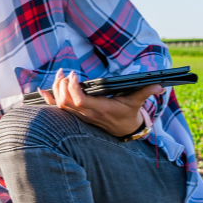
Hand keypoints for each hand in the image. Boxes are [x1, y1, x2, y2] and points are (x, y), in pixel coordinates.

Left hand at [40, 69, 163, 137]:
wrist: (124, 131)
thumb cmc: (129, 114)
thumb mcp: (137, 102)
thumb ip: (145, 92)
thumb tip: (159, 85)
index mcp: (100, 109)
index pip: (80, 100)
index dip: (73, 88)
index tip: (75, 74)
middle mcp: (87, 114)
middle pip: (66, 102)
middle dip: (62, 86)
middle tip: (65, 71)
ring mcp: (80, 116)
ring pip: (61, 105)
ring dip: (57, 89)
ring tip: (60, 74)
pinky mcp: (77, 115)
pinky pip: (59, 109)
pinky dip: (49, 100)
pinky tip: (42, 90)